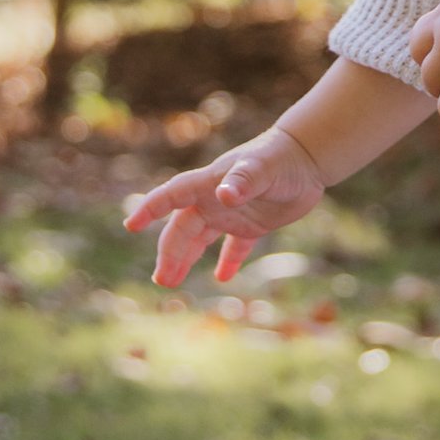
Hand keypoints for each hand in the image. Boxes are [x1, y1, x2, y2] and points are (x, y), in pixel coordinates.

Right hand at [122, 122, 325, 287]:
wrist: (308, 156)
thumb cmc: (281, 157)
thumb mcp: (263, 168)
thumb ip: (243, 180)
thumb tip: (224, 196)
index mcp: (209, 183)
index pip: (173, 195)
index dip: (151, 208)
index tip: (131, 225)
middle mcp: (214, 199)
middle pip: (183, 227)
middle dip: (170, 252)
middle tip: (162, 279)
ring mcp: (231, 212)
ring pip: (200, 239)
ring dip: (186, 259)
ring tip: (171, 282)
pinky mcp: (252, 224)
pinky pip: (234, 246)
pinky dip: (228, 261)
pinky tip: (223, 277)